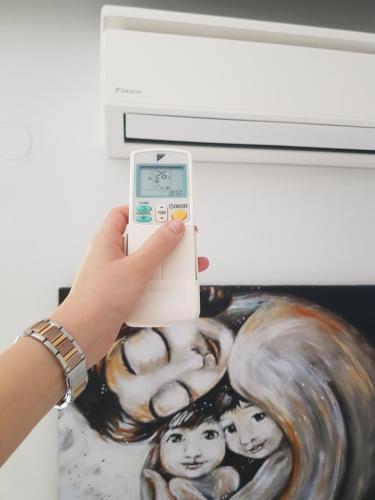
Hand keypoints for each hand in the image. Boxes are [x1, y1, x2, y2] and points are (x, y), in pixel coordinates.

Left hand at [50, 206, 208, 366]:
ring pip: (147, 262)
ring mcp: (118, 275)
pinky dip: (161, 283)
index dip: (144, 209)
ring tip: (188, 264)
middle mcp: (112, 256)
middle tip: (185, 236)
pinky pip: (146, 282)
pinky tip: (174, 288)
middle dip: (164, 238)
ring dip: (167, 263)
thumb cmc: (99, 299)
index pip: (124, 214)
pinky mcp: (123, 294)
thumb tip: (175, 225)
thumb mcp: (135, 268)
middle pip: (141, 238)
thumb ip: (158, 246)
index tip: (166, 209)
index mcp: (108, 241)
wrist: (83, 335)